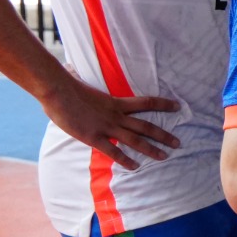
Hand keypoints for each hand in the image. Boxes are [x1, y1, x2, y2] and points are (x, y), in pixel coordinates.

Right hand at [41, 78, 180, 169]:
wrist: (58, 92)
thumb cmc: (68, 86)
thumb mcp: (87, 84)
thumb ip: (90, 83)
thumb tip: (75, 69)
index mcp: (117, 102)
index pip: (147, 102)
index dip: (164, 104)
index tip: (178, 106)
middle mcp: (116, 116)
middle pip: (146, 126)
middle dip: (163, 135)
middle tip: (178, 143)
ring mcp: (106, 127)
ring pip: (135, 140)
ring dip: (151, 149)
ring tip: (165, 157)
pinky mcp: (94, 138)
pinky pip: (113, 151)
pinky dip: (125, 160)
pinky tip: (135, 167)